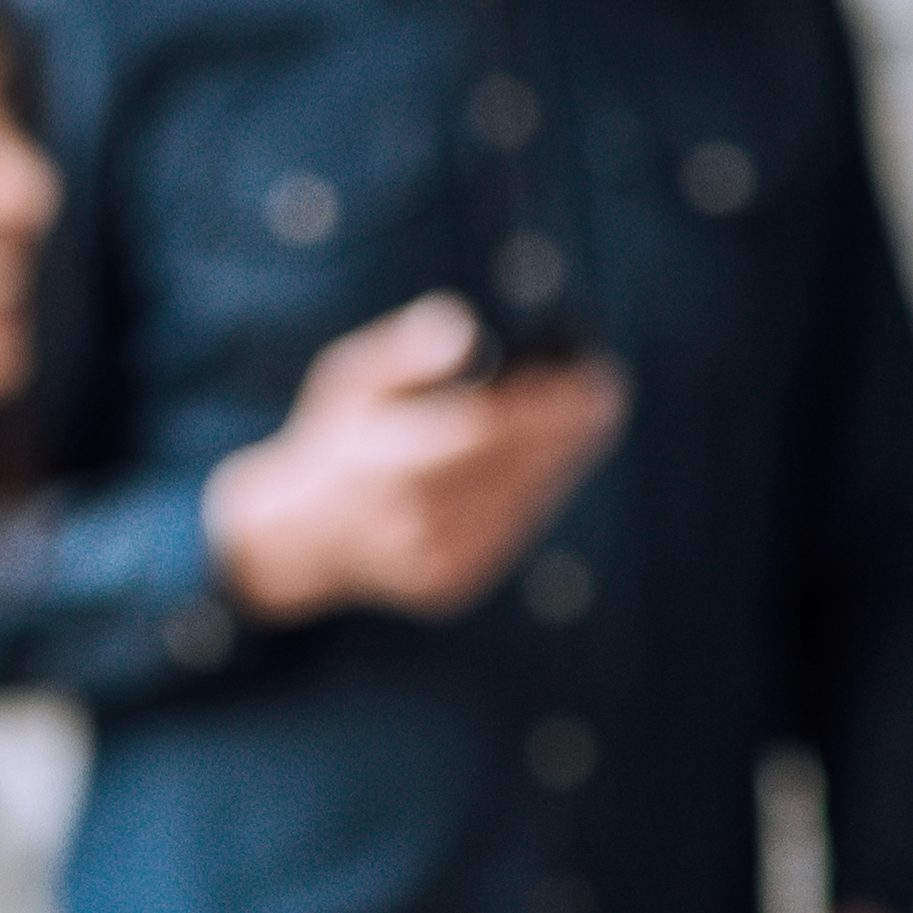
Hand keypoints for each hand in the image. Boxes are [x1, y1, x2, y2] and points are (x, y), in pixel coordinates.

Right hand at [201, 297, 623, 621]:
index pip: (480, 431)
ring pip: (524, 501)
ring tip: (589, 414)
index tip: (589, 374)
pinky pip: (514, 529)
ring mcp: (435, 561)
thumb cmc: (338, 438)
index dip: (543, 404)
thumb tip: (465, 327)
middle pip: (514, 467)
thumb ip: (405, 352)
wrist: (305, 536)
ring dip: (563, 458)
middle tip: (607, 390)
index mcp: (379, 463)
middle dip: (570, 427)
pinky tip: (549, 458)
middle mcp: (410, 521)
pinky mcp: (454, 585)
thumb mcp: (349, 378)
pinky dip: (537, 490)